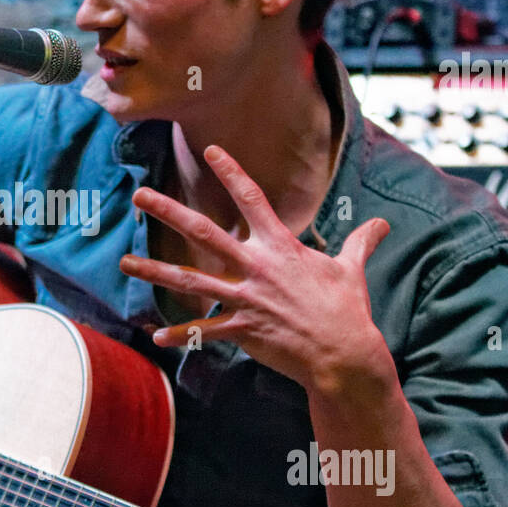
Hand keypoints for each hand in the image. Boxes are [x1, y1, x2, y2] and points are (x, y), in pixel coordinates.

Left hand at [118, 144, 390, 390]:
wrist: (345, 356)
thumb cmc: (347, 311)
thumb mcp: (351, 270)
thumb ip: (361, 243)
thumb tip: (382, 224)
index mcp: (280, 246)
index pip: (252, 199)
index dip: (231, 172)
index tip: (211, 150)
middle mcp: (257, 267)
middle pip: (205, 232)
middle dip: (169, 211)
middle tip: (139, 194)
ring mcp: (247, 298)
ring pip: (191, 280)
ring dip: (155, 271)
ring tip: (125, 262)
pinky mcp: (243, 330)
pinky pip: (205, 331)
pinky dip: (181, 335)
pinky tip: (156, 337)